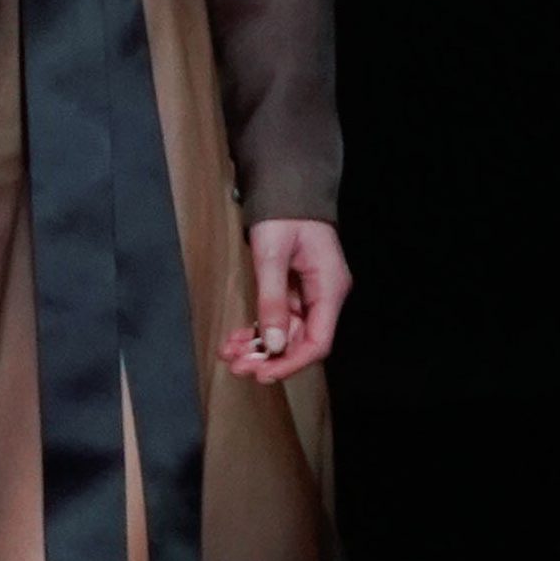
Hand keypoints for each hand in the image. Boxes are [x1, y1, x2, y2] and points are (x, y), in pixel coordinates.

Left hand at [219, 217, 348, 381]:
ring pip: (285, 333)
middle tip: (236, 366)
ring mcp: (310, 294)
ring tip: (229, 353)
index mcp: (330, 287)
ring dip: (258, 346)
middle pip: (300, 341)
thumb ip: (272, 300)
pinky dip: (257, 330)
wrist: (285, 186)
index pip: (318, 341)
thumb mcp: (272, 256)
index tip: (263, 374)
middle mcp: (325, 295)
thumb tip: (273, 343)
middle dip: (267, 357)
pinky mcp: (295, 291)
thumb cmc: (284, 214)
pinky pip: (278, 319)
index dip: (291, 363)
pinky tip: (236, 339)